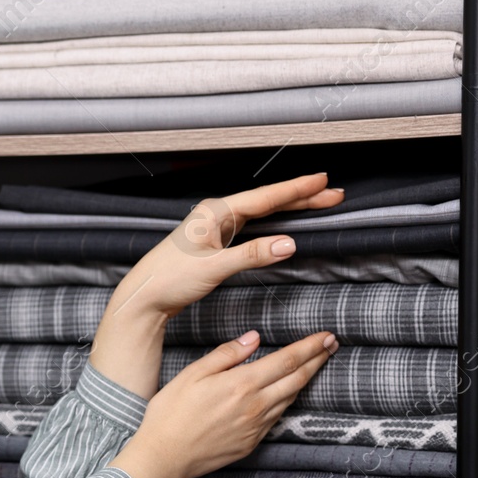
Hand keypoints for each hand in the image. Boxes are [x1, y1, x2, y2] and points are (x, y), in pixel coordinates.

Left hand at [105, 173, 344, 324]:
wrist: (144, 296)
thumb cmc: (171, 279)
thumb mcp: (214, 268)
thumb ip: (252, 255)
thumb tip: (289, 244)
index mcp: (216, 212)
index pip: (265, 198)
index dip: (296, 190)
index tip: (322, 181)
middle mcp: (217, 214)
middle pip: (268, 202)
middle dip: (301, 198)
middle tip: (333, 194)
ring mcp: (217, 228)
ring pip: (263, 214)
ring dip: (290, 210)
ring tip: (319, 204)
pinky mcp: (217, 242)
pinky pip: (254, 227)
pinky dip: (275, 224)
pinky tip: (286, 225)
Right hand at [109, 329, 337, 477]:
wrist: (164, 457)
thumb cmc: (171, 413)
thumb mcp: (192, 374)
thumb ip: (226, 354)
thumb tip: (254, 338)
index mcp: (242, 384)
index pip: (288, 360)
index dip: (310, 346)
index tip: (327, 335)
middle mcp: (256, 406)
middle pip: (298, 379)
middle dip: (318, 359)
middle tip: (332, 345)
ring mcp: (256, 428)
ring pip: (290, 399)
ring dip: (306, 380)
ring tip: (314, 366)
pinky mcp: (251, 444)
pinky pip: (276, 418)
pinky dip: (287, 402)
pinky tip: (287, 394)